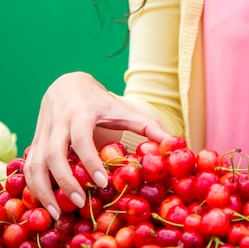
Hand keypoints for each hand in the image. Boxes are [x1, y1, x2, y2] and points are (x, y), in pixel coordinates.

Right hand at [24, 71, 168, 218]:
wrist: (67, 85)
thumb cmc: (99, 101)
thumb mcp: (121, 108)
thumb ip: (146, 124)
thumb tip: (172, 141)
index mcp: (81, 113)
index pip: (81, 139)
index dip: (90, 161)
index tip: (101, 183)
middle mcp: (59, 123)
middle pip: (55, 154)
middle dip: (65, 181)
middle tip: (80, 202)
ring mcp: (44, 133)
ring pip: (36, 163)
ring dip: (42, 189)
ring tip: (57, 211)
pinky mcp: (36, 142)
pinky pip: (29, 167)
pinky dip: (32, 186)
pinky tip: (44, 202)